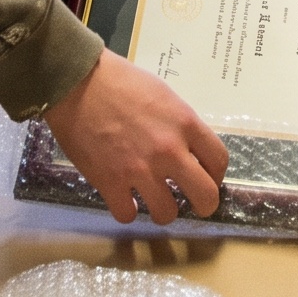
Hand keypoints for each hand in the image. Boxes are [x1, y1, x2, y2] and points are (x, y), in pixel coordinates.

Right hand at [41, 50, 227, 223]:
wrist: (77, 82)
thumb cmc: (120, 81)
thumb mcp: (163, 95)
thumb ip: (179, 124)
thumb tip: (186, 148)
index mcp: (185, 124)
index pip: (219, 161)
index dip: (215, 175)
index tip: (206, 177)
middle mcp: (169, 152)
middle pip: (205, 197)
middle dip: (202, 205)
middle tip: (190, 201)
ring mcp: (140, 170)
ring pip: (167, 214)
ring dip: (162, 209)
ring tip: (153, 200)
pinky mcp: (110, 183)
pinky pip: (127, 215)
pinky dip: (126, 210)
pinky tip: (124, 200)